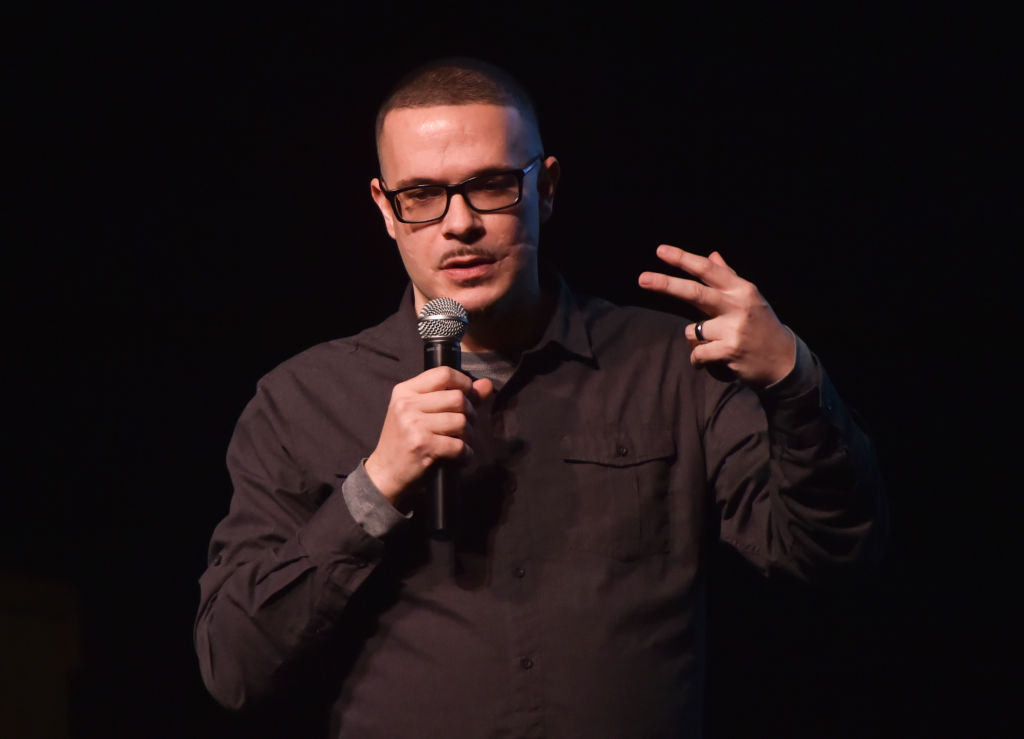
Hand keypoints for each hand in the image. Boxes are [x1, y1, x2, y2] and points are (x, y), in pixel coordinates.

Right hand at [365, 366, 493, 503]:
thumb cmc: (406, 441)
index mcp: (405, 391)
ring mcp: (413, 424)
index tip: (469, 397)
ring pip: (461, 421)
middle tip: (464, 426)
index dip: (465, 383)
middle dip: (470, 414)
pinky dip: (465, 454)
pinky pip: (459, 445)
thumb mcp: (422, 412)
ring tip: (460, 443)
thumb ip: (454, 395)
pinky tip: (459, 457)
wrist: (385, 474)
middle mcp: (407, 404)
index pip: (444, 373)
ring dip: (468, 436)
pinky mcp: (422, 445)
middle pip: (458, 398)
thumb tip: (486, 384)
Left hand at [638, 244, 795, 386]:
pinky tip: (713, 360)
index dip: (683, 259)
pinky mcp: (729, 350)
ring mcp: (733, 328)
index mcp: (741, 288)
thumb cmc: (760, 325)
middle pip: (695, 292)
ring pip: (692, 330)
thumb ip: (728, 277)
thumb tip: (712, 254)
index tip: (660, 250)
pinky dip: (698, 359)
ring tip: (718, 343)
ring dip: (697, 339)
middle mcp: (738, 305)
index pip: (708, 269)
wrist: (783, 360)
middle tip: (642, 279)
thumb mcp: (749, 298)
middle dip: (666, 285)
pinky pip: (697, 352)